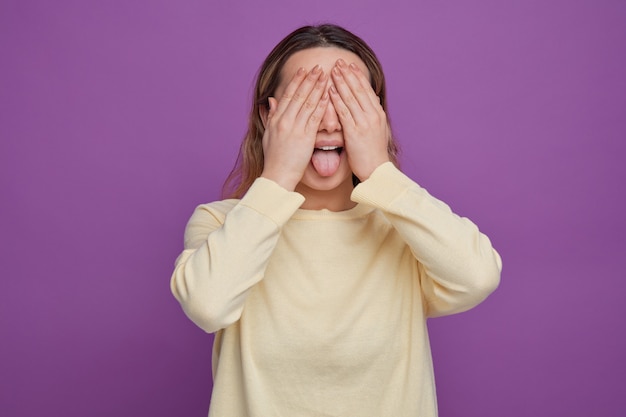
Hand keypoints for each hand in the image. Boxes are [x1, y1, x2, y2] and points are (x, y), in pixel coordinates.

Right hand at [261, 65, 329, 190]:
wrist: (277, 175)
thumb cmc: (274, 158)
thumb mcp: (268, 134)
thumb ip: (271, 116)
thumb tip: (271, 100)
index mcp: (276, 119)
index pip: (287, 95)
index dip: (296, 81)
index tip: (303, 70)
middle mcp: (284, 121)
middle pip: (298, 95)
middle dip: (309, 80)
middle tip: (317, 67)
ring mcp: (294, 128)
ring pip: (307, 103)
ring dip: (317, 88)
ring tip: (325, 75)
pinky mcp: (304, 137)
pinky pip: (314, 117)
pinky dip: (321, 105)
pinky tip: (327, 95)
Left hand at [329, 59, 389, 180]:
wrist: (377, 169)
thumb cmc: (373, 153)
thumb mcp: (377, 130)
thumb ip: (372, 115)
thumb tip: (371, 102)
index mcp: (378, 114)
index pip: (366, 90)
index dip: (357, 76)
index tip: (349, 65)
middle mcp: (373, 115)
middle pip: (359, 90)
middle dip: (348, 74)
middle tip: (339, 62)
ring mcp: (364, 123)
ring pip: (351, 98)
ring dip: (341, 83)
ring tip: (332, 71)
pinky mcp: (355, 132)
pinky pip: (344, 112)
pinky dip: (337, 100)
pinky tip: (330, 91)